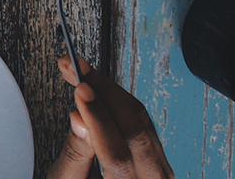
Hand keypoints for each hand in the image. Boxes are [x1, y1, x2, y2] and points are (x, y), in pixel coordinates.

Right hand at [47, 56, 174, 178]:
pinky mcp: (156, 157)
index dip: (97, 116)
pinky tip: (97, 88)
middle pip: (134, 127)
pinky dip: (117, 100)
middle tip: (74, 67)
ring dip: (108, 89)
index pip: (117, 151)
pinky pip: (141, 122)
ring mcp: (160, 170)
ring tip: (79, 70)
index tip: (79, 88)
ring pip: (140, 119)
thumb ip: (76, 156)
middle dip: (102, 90)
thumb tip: (80, 118)